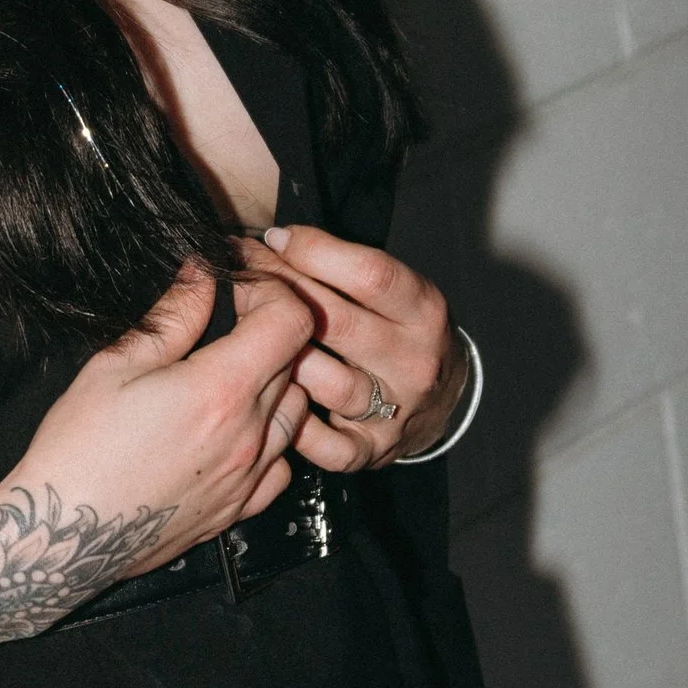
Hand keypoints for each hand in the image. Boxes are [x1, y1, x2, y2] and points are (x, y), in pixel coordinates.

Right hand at [0, 258, 320, 682]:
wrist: (63, 536)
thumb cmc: (79, 449)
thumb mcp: (115, 364)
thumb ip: (172, 317)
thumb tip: (202, 276)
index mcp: (221, 390)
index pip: (292, 320)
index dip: (269, 292)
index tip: (235, 293)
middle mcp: (249, 435)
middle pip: (295, 361)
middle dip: (266, 332)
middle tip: (223, 327)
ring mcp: (250, 477)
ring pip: (296, 411)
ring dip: (274, 384)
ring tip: (226, 379)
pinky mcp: (239, 509)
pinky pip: (283, 464)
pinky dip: (270, 440)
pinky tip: (231, 432)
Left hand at [241, 225, 464, 471]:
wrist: (443, 397)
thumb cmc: (396, 327)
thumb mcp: (391, 290)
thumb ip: (342, 265)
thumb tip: (272, 239)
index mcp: (423, 310)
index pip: (369, 274)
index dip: (314, 251)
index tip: (276, 238)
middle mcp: (415, 360)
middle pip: (337, 323)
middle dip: (281, 295)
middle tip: (244, 280)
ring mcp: (396, 410)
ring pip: (327, 383)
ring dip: (281, 359)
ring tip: (250, 339)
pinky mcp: (374, 449)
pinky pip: (326, 444)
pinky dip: (294, 424)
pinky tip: (274, 400)